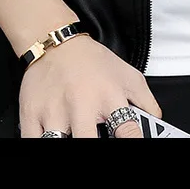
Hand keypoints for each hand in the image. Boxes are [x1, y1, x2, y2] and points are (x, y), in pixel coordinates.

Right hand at [19, 34, 162, 137]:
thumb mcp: (129, 76)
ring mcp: (55, 111)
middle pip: (88, 142)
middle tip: (95, 140)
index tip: (131, 143)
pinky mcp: (31, 115)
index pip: (128, 132)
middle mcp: (82, 105)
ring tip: (74, 137)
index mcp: (109, 98)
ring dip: (67, 142)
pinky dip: (43, 142)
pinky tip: (54, 139)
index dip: (132, 142)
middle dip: (93, 145)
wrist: (55, 43)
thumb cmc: (92, 61)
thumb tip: (158, 123)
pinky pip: (34, 141)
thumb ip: (147, 102)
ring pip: (57, 143)